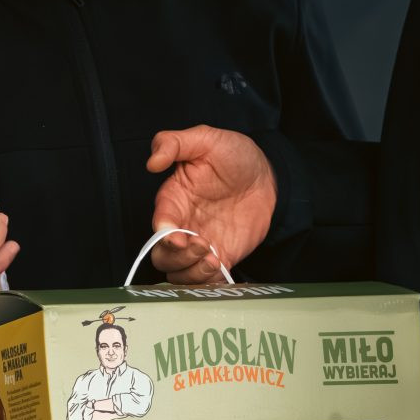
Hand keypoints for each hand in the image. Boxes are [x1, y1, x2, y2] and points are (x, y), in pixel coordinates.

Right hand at [146, 127, 276, 283]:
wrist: (267, 176)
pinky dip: (207, 280)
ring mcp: (201, 243)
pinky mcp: (219, 256)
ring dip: (191, 272)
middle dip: (177, 258)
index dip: (164, 236)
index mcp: (174, 199)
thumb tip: (152, 162)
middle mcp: (183, 225)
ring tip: (213, 257)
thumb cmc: (234, 155)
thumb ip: (173, 144)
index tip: (179, 236)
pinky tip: (219, 265)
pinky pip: (204, 279)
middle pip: (162, 257)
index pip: (159, 225)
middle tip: (201, 245)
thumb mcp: (205, 139)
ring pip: (179, 273)